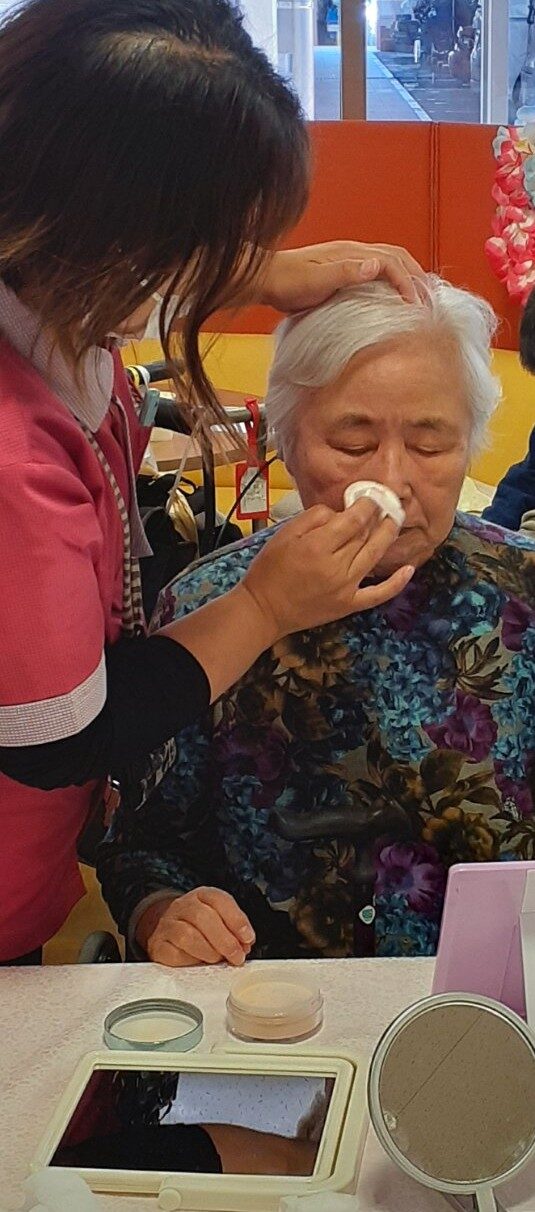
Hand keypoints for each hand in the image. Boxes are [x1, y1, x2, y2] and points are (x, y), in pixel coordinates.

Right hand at [136, 887, 255, 967]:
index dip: (236, 919)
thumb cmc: (199, 927)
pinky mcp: (158, 944)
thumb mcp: (219, 921)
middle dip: (224, 940)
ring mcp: (167, 924)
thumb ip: (233, 931)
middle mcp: (183, 905)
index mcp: (202, 896)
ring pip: (187, 935)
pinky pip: (174, 953)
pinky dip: (190, 961)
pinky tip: (198, 963)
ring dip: (208, 951)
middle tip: (237, 956)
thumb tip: (244, 945)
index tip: (248, 938)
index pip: (219, 900)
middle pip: (202, 917)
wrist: (168, 931)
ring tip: (217, 959)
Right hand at [242, 498, 413, 638]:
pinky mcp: (349, 605)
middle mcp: (337, 566)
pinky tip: (409, 569)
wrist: (264, 608)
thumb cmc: (269, 569)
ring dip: (388, 536)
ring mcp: (346, 587)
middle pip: (366, 535)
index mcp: (318, 546)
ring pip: (374, 556)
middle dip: (378, 516)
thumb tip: (339, 513)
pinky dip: (396, 583)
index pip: (353, 519)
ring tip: (396, 520)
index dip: (366, 505)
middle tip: (388, 503)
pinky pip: (378, 594)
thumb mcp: (284, 534)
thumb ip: (313, 518)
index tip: (372, 495)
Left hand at [257, 241, 424, 309]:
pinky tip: (393, 292)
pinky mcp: (343, 269)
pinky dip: (392, 278)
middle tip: (429, 296)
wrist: (266, 278)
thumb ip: (346, 272)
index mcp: (351, 253)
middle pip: (396, 256)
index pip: (391, 262)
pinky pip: (376, 269)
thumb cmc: (288, 282)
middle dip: (416, 274)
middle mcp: (353, 252)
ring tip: (419, 292)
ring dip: (407, 273)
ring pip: (388, 260)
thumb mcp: (316, 279)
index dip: (406, 282)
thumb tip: (376, 266)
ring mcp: (348, 259)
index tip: (414, 304)